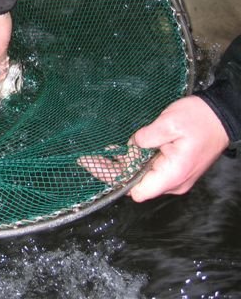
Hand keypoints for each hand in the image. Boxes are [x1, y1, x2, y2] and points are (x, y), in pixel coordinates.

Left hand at [78, 96, 229, 201]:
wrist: (221, 115)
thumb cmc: (199, 119)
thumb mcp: (170, 124)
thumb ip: (147, 137)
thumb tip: (132, 145)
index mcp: (172, 173)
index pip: (138, 191)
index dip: (115, 180)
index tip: (94, 166)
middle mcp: (172, 180)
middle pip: (133, 183)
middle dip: (108, 171)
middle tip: (84, 160)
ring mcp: (171, 174)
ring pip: (138, 175)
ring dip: (117, 165)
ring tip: (92, 156)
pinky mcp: (171, 166)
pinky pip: (146, 168)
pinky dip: (130, 160)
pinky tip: (114, 151)